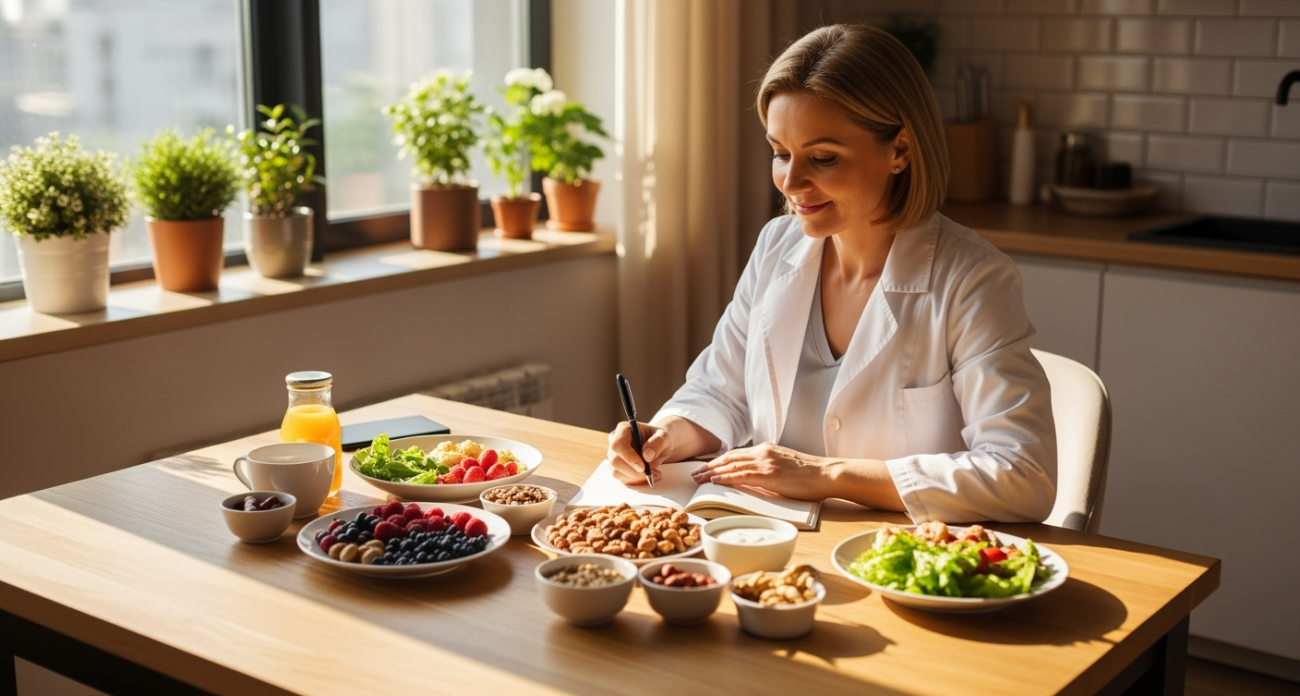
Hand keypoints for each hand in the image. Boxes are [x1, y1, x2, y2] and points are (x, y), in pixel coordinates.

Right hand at [607, 421, 671, 484]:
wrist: (658, 446)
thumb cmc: (659, 439)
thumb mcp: (664, 437)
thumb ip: (657, 442)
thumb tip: (646, 456)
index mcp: (623, 429)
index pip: (618, 444)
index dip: (629, 457)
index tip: (643, 467)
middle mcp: (614, 442)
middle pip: (615, 460)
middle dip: (634, 471)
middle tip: (651, 474)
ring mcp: (614, 456)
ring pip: (617, 472)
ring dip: (636, 478)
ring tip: (654, 474)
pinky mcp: (617, 468)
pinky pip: (622, 479)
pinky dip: (636, 482)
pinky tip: (647, 478)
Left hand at [690, 442, 831, 500]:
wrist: (827, 474)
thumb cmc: (811, 475)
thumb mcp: (785, 468)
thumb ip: (769, 470)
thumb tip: (755, 480)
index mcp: (767, 450)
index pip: (737, 454)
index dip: (719, 461)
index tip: (706, 467)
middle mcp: (763, 452)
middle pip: (729, 458)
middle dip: (710, 466)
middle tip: (695, 473)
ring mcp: (766, 462)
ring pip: (732, 465)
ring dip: (712, 472)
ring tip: (699, 479)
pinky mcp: (769, 474)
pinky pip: (742, 475)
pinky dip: (726, 478)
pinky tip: (715, 481)